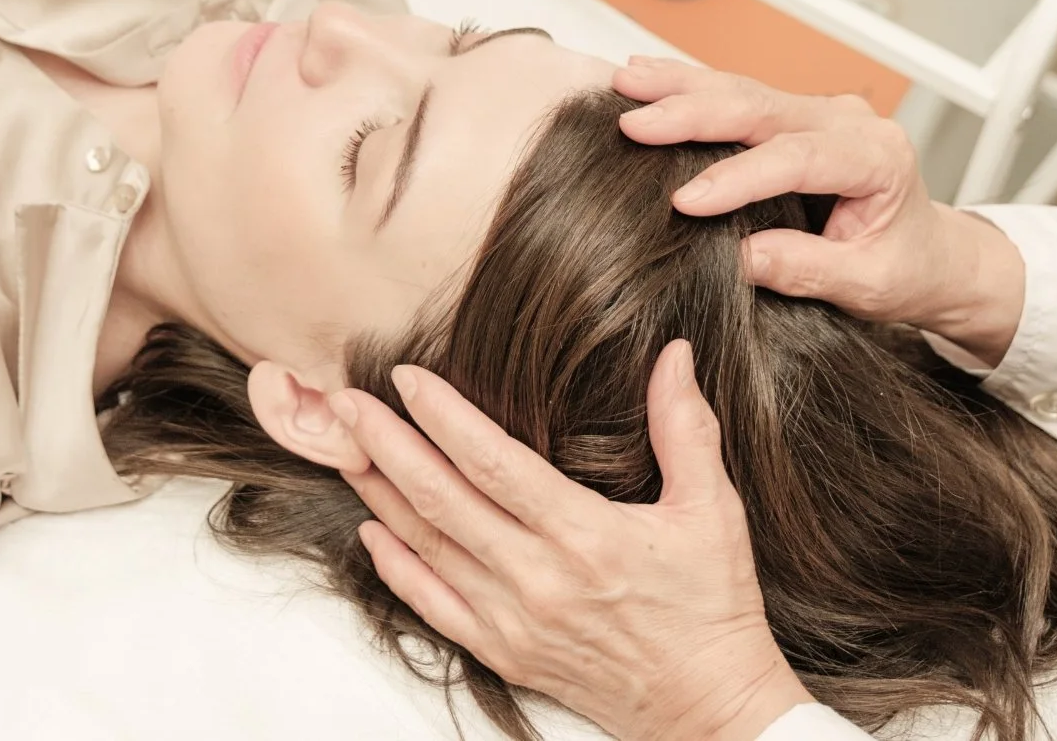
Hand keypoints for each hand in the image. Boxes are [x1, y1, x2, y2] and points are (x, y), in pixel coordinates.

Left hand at [333, 346, 809, 740]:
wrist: (712, 715)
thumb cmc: (712, 607)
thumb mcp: (712, 511)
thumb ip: (686, 427)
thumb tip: (674, 353)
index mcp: (584, 534)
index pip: (493, 462)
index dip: (443, 416)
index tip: (406, 376)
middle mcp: (538, 578)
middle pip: (442, 499)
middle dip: (385, 444)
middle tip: (344, 401)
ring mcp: (514, 620)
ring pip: (428, 547)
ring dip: (379, 494)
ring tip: (343, 448)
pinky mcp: (505, 653)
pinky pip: (434, 606)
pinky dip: (396, 566)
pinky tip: (370, 530)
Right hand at [612, 58, 1024, 365]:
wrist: (934, 253)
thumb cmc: (908, 268)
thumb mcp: (867, 285)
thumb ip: (806, 268)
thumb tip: (737, 259)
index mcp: (876, 157)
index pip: (797, 159)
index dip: (737, 177)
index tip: (684, 202)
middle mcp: (846, 120)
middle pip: (759, 107)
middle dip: (691, 112)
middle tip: (634, 122)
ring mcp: (816, 111)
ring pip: (740, 89)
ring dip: (678, 86)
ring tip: (626, 82)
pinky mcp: (790, 115)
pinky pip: (735, 94)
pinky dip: (688, 86)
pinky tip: (647, 74)